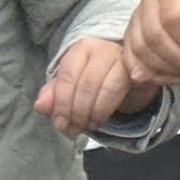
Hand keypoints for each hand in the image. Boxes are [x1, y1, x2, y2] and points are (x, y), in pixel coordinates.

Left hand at [35, 37, 158, 137]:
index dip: (62, 103)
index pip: (67, 76)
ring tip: (88, 126)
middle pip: (86, 84)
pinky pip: (122, 91)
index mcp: (82, 49)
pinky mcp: (139, 70)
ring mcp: (124, 58)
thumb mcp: (72, 86)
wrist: (131, 73)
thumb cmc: (97, 78)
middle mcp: (103, 48)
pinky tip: (100, 119)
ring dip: (94, 113)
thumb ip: (54, 94)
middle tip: (73, 130)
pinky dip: (108, 108)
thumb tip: (40, 106)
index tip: (60, 124)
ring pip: (106, 88)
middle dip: (77, 112)